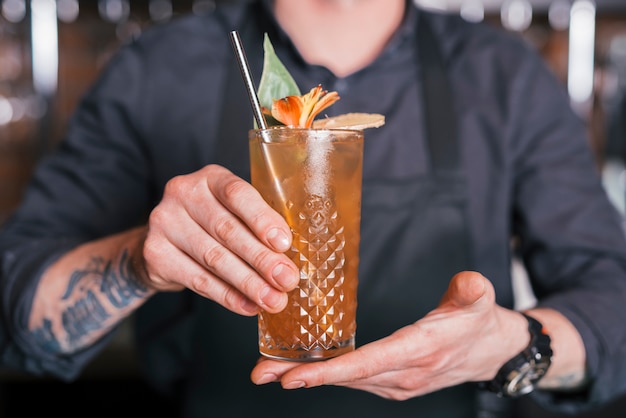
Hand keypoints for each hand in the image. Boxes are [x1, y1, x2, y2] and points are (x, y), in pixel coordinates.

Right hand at [136, 164, 298, 314]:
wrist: (166, 240)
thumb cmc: (213, 223)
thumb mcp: (235, 212)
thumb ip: (258, 227)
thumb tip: (289, 261)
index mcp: (211, 178)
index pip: (237, 194)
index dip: (262, 219)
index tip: (284, 244)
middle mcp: (183, 193)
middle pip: (227, 230)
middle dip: (262, 259)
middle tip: (287, 280)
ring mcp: (165, 222)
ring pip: (214, 258)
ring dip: (248, 283)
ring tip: (273, 300)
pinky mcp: (155, 253)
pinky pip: (198, 280)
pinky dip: (227, 296)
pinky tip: (248, 305)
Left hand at [250, 271, 528, 399]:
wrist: (491, 351)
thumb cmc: (479, 323)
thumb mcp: (481, 300)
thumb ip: (473, 291)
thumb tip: (468, 282)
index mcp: (420, 351)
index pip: (369, 363)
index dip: (331, 372)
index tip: (295, 376)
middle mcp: (404, 374)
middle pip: (346, 376)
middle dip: (302, 376)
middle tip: (260, 373)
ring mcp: (397, 382)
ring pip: (345, 380)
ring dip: (307, 377)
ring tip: (268, 371)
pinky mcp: (391, 380)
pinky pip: (353, 378)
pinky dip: (325, 374)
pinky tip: (300, 368)